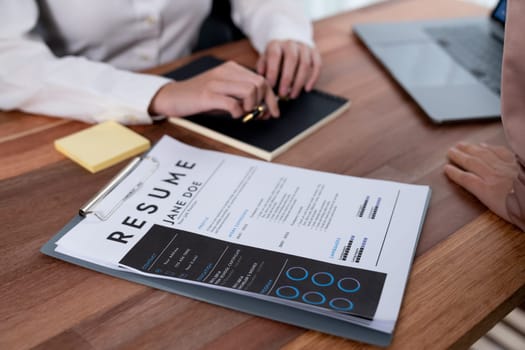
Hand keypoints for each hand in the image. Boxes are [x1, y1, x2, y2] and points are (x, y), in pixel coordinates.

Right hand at [149, 61, 278, 119]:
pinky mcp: (208, 95)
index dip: (271, 98)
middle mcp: (226, 71)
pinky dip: (237, 112)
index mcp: (232, 69)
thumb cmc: (200, 98)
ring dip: (251, 106)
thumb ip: (243, 97)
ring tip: (242, 113)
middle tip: (257, 115)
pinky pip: (233, 104)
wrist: (173, 97)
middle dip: (264, 103)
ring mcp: (217, 82)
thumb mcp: (225, 93)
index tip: (272, 112)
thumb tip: (265, 110)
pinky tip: (232, 115)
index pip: (262, 79)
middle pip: (260, 84)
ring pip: (250, 91)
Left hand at [256, 40, 320, 98]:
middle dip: (287, 79)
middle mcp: (291, 43)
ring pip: (305, 64)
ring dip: (299, 82)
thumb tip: (263, 80)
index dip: (273, 71)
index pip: (275, 55)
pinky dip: (313, 78)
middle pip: (292, 59)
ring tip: (293, 95)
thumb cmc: (274, 56)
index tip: (271, 85)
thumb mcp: (265, 58)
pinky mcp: (314, 52)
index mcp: (276, 44)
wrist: (288, 41)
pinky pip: (317, 65)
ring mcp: (304, 47)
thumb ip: (263, 68)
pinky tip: (307, 89)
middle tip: (282, 94)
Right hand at [444, 142, 517, 221]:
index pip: (466, 179)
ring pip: (483, 155)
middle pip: (472, 163)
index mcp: (487, 190)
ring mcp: (505, 167)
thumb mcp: (502, 211)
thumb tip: (481, 190)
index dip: (454, 173)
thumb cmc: (523, 212)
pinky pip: (501, 151)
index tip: (446, 169)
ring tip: (461, 145)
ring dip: (470, 149)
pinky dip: (490, 148)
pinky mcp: (517, 162)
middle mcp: (493, 176)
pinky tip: (484, 145)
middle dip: (459, 156)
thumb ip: (490, 198)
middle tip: (450, 151)